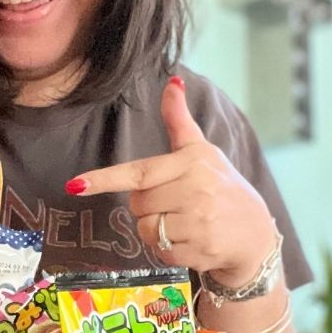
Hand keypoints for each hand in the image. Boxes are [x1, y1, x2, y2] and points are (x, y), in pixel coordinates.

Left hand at [66, 76, 275, 286]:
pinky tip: (190, 242)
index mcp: (193, 161)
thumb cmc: (222, 188)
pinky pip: (160, 251)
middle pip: (138, 203)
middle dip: (148, 207)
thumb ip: (179, 121)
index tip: (75, 185)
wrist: (255, 235)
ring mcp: (200, 221)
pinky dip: (168, 250)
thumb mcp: (202, 152)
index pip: (140, 172)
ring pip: (147, 229)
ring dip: (157, 231)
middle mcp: (197, 189)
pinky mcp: (200, 249)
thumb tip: (172, 81)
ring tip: (183, 224)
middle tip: (176, 205)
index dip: (105, 179)